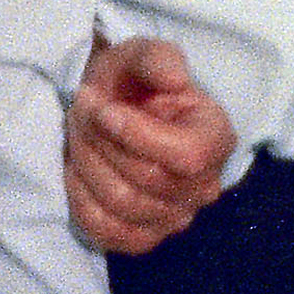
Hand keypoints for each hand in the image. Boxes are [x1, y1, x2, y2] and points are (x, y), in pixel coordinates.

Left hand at [65, 36, 234, 254]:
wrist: (109, 107)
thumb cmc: (132, 82)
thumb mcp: (141, 55)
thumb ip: (157, 60)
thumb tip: (175, 79)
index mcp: (216, 139)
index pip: (186, 155)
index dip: (137, 134)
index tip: (104, 108)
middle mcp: (204, 186)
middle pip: (145, 178)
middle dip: (101, 139)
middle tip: (82, 107)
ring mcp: (174, 218)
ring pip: (119, 202)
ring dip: (85, 160)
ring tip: (77, 130)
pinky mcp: (141, 237)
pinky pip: (103, 229)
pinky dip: (80, 195)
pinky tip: (77, 166)